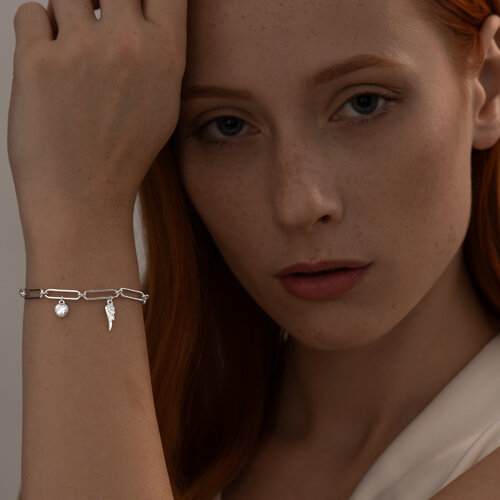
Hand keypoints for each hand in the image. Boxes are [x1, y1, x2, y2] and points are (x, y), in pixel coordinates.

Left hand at [8, 0, 186, 225]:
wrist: (84, 194)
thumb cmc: (124, 154)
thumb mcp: (163, 104)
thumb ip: (159, 52)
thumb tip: (144, 11)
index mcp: (166, 55)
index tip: (133, 6)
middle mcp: (127, 44)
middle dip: (104, 0)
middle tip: (98, 25)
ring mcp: (80, 50)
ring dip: (66, 14)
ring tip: (71, 52)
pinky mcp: (36, 62)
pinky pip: (30, 14)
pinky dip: (36, 31)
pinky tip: (49, 63)